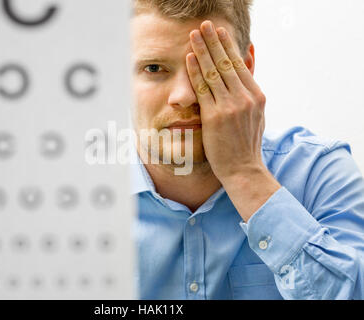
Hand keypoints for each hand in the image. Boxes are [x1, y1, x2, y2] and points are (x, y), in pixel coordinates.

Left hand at [186, 20, 266, 181]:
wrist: (243, 168)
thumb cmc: (246, 141)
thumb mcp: (257, 112)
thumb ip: (251, 84)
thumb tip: (250, 57)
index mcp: (256, 95)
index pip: (239, 64)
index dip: (227, 45)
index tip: (219, 32)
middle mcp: (245, 98)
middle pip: (226, 63)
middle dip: (214, 42)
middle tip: (205, 25)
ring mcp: (230, 107)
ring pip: (214, 72)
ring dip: (202, 51)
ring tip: (194, 35)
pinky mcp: (215, 117)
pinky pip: (203, 89)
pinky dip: (195, 72)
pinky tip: (189, 59)